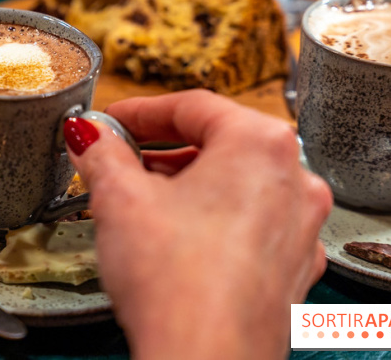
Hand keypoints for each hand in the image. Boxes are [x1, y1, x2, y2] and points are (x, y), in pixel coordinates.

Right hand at [64, 90, 331, 359]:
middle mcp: (294, 180)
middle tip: (120, 159)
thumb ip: (102, 154)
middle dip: (161, 149)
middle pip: (218, 143)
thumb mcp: (120, 200)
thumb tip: (90, 136)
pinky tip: (175, 236)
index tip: (112, 122)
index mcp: (260, 145)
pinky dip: (212, 218)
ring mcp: (300, 228)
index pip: (192, 106)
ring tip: (141, 199)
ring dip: (186, 184)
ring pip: (236, 184)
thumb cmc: (177, 284)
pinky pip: (250, 222)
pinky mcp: (292, 267)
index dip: (140, 112)